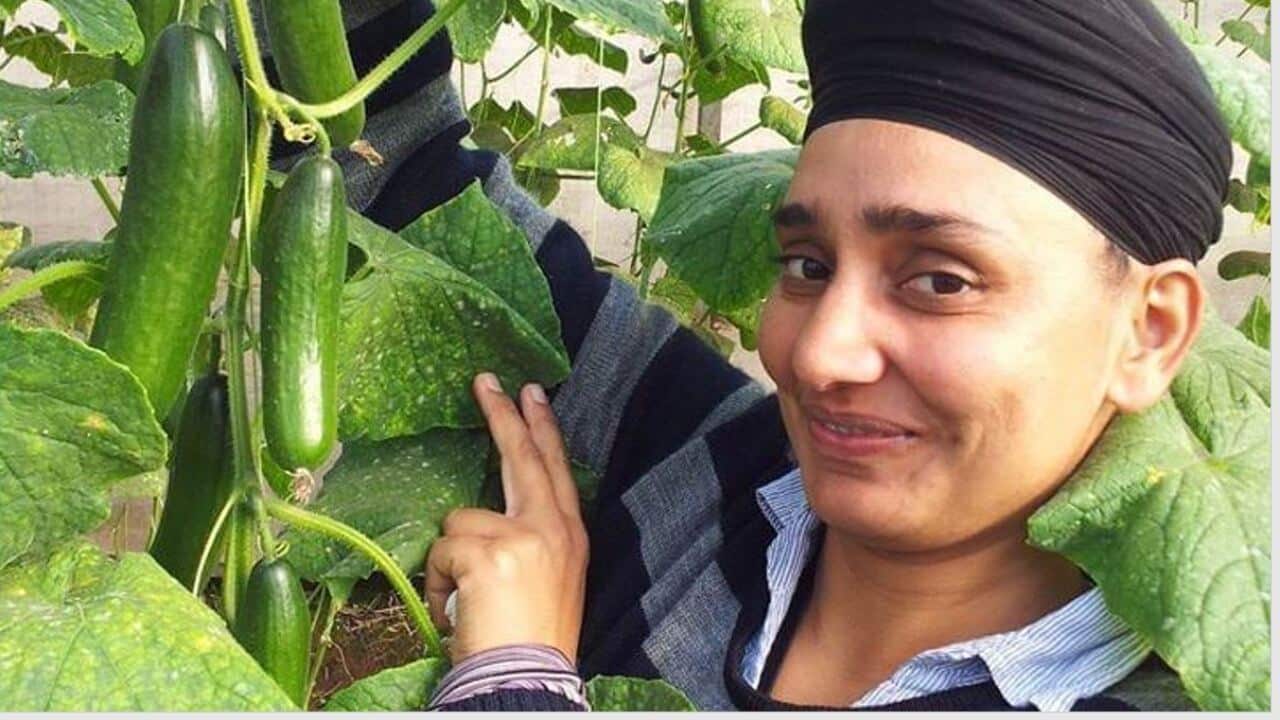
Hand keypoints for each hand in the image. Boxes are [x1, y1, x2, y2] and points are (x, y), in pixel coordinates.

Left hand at [425, 373, 587, 663]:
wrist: (529, 680)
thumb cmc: (531, 640)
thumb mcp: (549, 582)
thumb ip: (529, 541)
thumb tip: (484, 520)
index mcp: (571, 536)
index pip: (556, 469)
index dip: (543, 429)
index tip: (533, 394)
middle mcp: (554, 528)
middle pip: (523, 457)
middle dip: (503, 415)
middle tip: (486, 381)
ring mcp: (524, 536)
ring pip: (459, 519)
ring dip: (449, 562)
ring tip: (465, 602)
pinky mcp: (490, 552)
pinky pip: (440, 551)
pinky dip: (437, 585)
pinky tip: (456, 611)